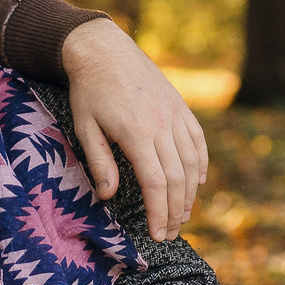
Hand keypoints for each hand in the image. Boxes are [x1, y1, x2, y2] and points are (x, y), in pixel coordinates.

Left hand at [59, 19, 207, 241]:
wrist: (104, 49)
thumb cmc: (89, 90)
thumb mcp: (85, 127)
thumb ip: (100, 162)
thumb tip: (108, 196)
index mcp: (136, 133)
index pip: (155, 184)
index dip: (159, 213)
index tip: (157, 234)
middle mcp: (161, 124)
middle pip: (177, 179)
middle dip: (175, 211)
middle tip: (170, 233)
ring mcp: (175, 114)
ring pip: (191, 162)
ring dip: (190, 193)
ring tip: (183, 215)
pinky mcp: (180, 107)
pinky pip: (197, 140)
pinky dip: (200, 164)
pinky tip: (197, 183)